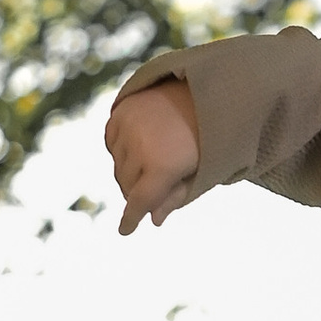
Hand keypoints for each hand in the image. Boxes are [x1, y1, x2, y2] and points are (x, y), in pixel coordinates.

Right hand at [106, 81, 201, 234]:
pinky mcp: (120, 112)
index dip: (131, 219)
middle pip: (126, 186)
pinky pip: (112, 142)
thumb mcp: (199, 172)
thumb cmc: (208, 137)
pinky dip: (121, 150)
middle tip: (153, 189)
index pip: (138, 202)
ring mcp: (128, 127)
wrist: (206, 90)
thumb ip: (175, 198)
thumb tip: (154, 220)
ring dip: (129, 170)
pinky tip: (140, 147)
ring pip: (117, 165)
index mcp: (162, 167)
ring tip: (152, 160)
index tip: (125, 230)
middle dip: (137, 192)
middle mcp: (140, 148)